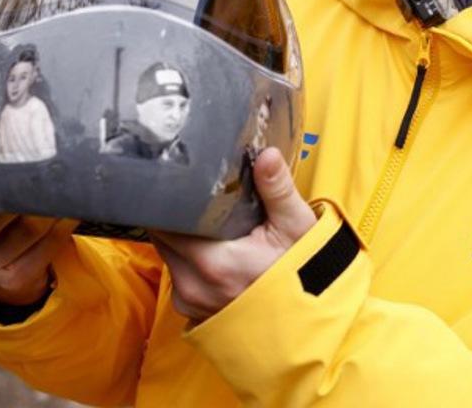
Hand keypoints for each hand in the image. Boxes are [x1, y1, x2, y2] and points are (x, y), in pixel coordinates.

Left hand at [150, 147, 315, 323]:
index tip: (185, 187)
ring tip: (208, 228)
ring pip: (168, 258)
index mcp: (213, 263)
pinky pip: (178, 278)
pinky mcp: (193, 313)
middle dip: (176, 220)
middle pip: (163, 239)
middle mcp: (194, 286)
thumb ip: (276, 188)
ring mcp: (191, 303)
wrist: (309, 315)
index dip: (171, 203)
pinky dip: (188, 265)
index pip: (165, 224)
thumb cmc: (302, 270)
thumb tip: (266, 155)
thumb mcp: (295, 225)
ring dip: (182, 242)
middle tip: (199, 203)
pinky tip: (212, 254)